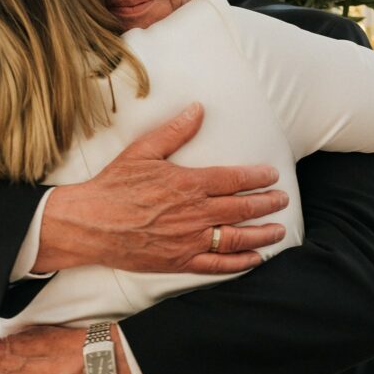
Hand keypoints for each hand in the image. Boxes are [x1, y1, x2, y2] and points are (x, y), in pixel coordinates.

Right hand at [35, 102, 287, 274]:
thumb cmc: (114, 185)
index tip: (273, 175)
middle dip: (267, 204)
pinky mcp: (180, 261)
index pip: (234, 180)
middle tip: (282, 200)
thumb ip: (175, 131)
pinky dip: (240, 263)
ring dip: (262, 234)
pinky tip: (255, 258)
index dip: (257, 178)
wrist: (90, 223)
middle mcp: (195, 213)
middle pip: (242, 209)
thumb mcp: (143, 151)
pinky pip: (217, 265)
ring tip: (279, 230)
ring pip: (236, 238)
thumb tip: (198, 109)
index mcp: (189, 184)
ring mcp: (189, 240)